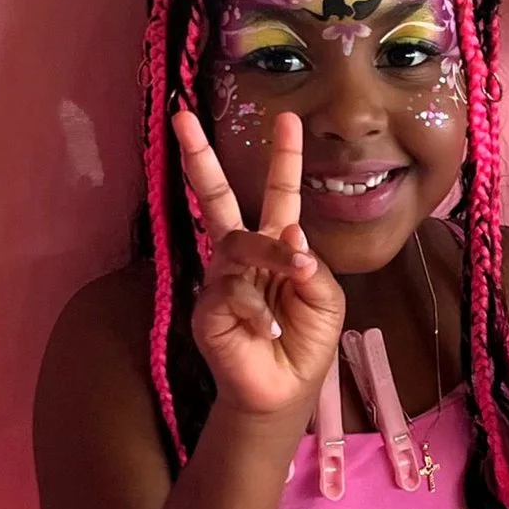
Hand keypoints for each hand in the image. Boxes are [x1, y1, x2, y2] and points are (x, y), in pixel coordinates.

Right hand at [175, 109, 343, 420]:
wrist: (283, 391)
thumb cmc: (305, 340)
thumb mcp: (326, 299)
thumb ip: (311, 265)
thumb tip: (288, 232)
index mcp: (275, 244)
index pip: (278, 194)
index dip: (283, 158)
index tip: (287, 118)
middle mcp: (242, 255)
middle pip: (216, 198)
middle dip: (200, 157)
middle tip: (182, 117)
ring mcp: (219, 279)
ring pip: (236, 245)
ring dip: (271, 256)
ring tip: (297, 275)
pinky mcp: (206, 308)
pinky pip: (229, 292)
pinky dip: (256, 309)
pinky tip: (268, 329)